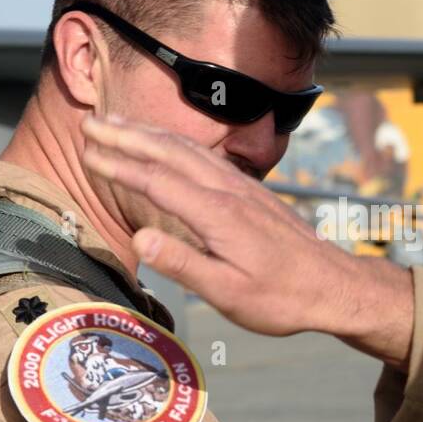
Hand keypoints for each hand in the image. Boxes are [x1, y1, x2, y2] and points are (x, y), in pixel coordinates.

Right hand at [80, 115, 414, 368]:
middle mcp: (229, 191)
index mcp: (218, 215)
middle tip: (89, 122)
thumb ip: (185, 265)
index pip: (157, 181)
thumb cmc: (283, 299)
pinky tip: (169, 145)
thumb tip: (141, 239)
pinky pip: (207, 156)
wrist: (335, 286)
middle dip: (127, 135)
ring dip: (150, 134)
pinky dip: (178, 144)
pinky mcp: (253, 192)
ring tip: (119, 124)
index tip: (87, 153)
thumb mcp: (230, 294)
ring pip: (189, 150)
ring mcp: (243, 188)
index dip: (119, 165)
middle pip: (170, 153)